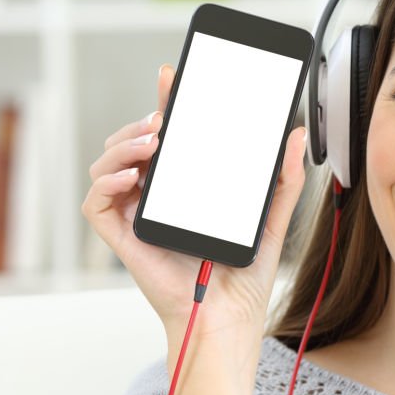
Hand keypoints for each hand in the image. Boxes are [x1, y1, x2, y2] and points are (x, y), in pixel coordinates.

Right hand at [81, 64, 307, 380]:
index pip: (168, 136)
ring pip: (107, 166)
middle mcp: (155, 197)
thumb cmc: (244, 274)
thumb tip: (297, 136)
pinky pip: (97, 203)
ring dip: (123, 145)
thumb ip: (284, 179)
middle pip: (131, 145)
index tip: (172, 76)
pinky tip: (131, 177)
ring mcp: (135, 216)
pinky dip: (105, 183)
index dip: (164, 103)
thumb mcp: (271, 217)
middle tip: (164, 117)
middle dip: (141, 121)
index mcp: (184, 187)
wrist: (229, 317)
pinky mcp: (122, 239)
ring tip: (153, 140)